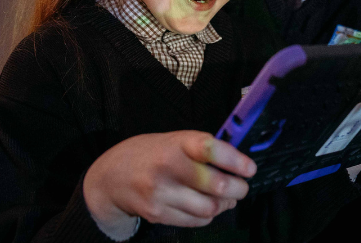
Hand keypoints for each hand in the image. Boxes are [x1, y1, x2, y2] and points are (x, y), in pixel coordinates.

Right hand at [83, 131, 256, 239]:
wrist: (110, 177)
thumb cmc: (149, 154)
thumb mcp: (174, 140)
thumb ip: (202, 148)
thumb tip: (238, 162)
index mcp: (175, 143)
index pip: (211, 149)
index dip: (236, 161)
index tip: (250, 168)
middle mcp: (167, 168)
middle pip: (216, 185)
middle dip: (238, 188)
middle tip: (242, 187)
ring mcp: (161, 194)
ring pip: (209, 208)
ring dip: (225, 204)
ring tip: (227, 198)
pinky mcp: (158, 214)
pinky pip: (196, 221)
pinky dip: (209, 215)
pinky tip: (209, 207)